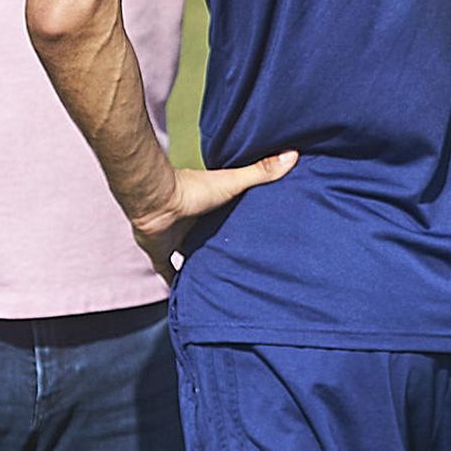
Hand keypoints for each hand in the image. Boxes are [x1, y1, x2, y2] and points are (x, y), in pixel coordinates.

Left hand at [131, 152, 298, 281]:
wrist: (157, 202)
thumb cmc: (193, 190)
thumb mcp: (233, 181)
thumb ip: (260, 172)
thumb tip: (293, 155)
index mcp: (208, 206)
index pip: (225, 216)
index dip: (236, 223)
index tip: (253, 234)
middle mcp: (191, 223)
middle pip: (208, 238)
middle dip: (218, 248)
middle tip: (238, 264)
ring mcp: (175, 239)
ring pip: (189, 255)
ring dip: (199, 265)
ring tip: (218, 281)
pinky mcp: (161, 253)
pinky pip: (168, 272)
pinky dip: (174, 282)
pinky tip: (184, 294)